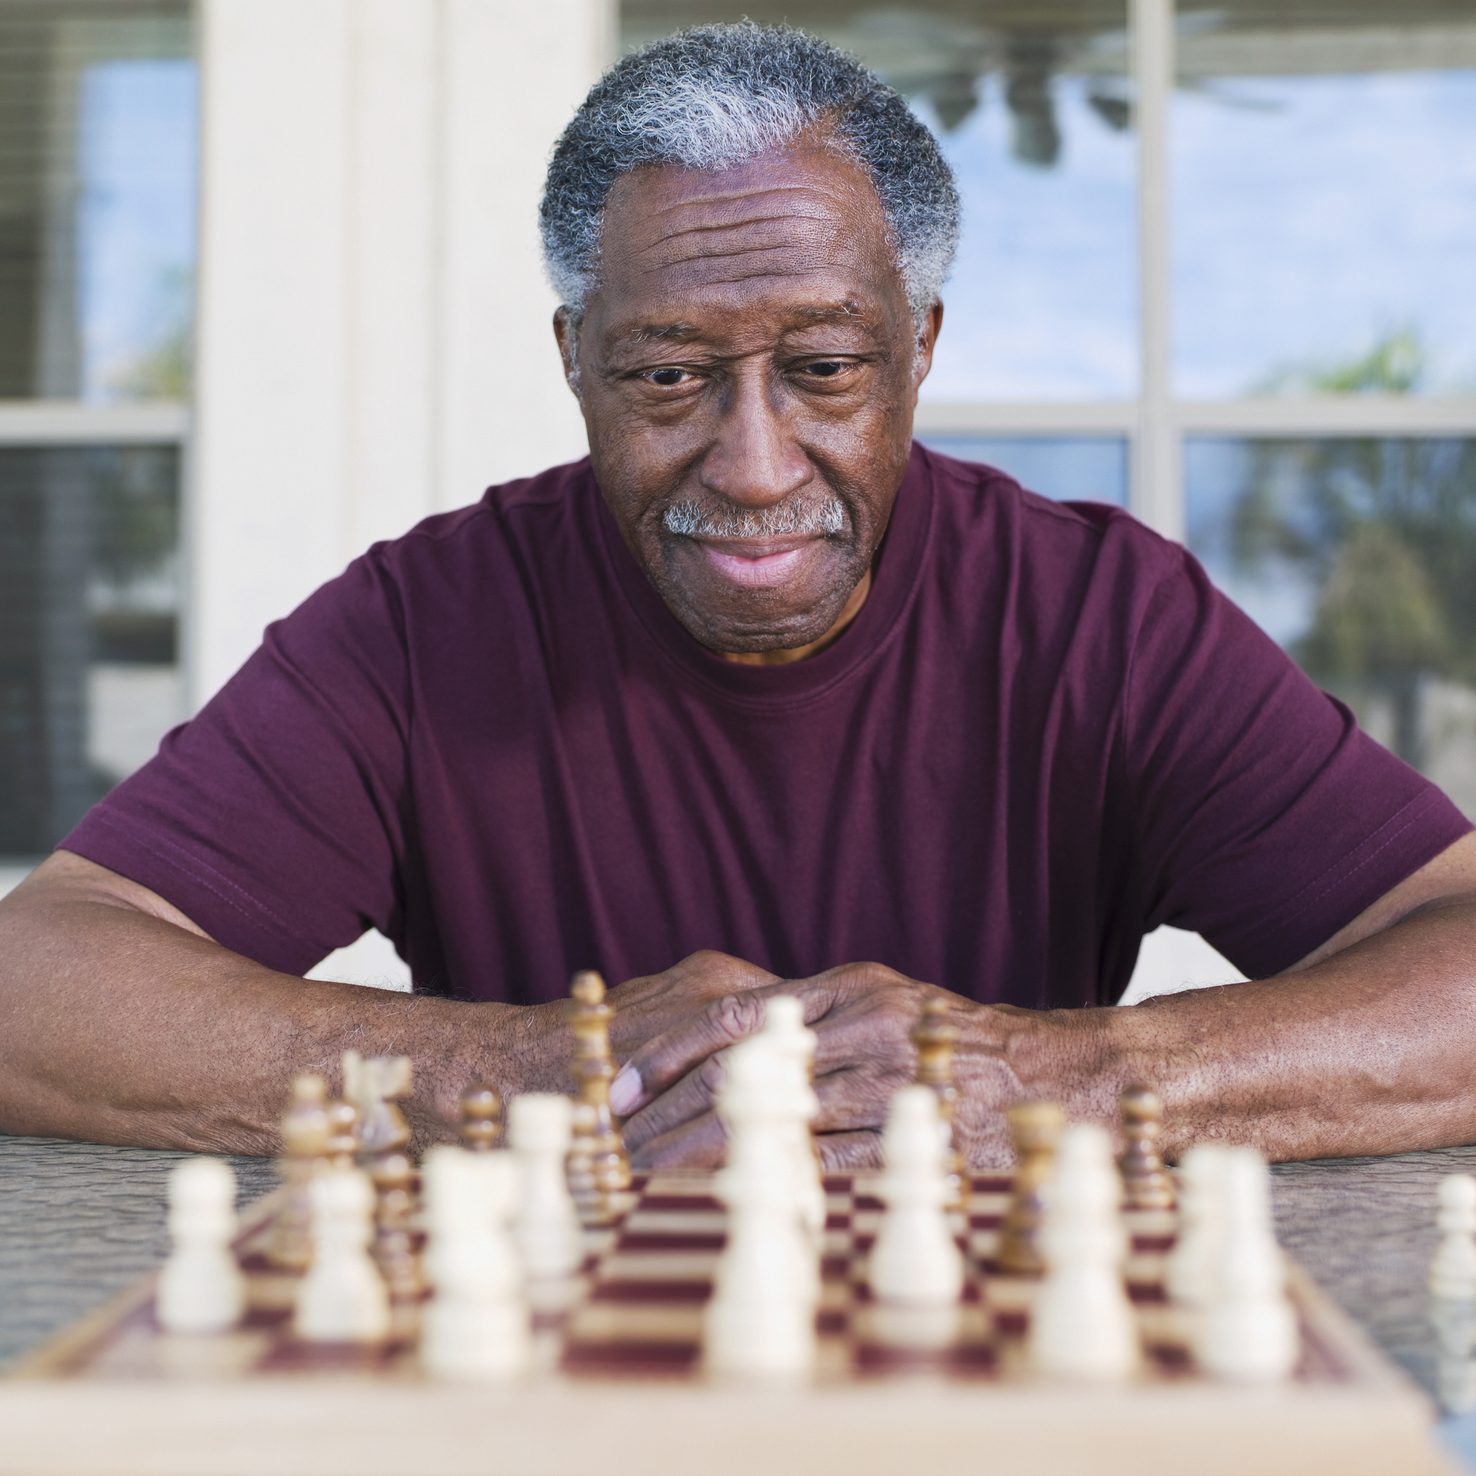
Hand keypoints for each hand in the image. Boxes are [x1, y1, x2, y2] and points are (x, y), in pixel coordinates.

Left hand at [614, 962, 1034, 1171]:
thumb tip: (729, 1045)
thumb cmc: (947, 1040)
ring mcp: (885, 1079)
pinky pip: (820, 1163)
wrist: (1046, 1071)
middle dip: (670, 1113)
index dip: (670, 1053)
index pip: (733, 1015)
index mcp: (846, 984)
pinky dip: (766, 1182)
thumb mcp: (881, 1000)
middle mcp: (861, 1023)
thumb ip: (812, 1016)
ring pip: (771, 1119)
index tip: (623, 1088)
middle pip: (740, 1072)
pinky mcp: (905, 1134)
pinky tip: (722, 1202)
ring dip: (702, 1155)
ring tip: (650, 1181)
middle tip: (619, 1146)